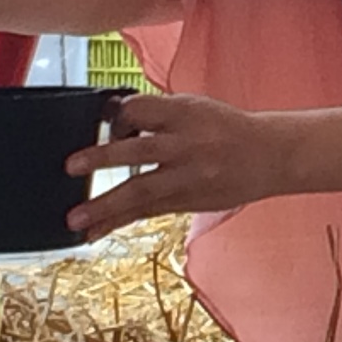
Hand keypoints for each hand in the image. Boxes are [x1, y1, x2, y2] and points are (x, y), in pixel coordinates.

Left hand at [64, 93, 295, 239]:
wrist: (270, 156)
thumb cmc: (226, 128)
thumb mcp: (196, 108)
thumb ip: (158, 113)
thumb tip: (111, 117)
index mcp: (187, 113)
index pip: (141, 108)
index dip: (119, 115)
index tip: (107, 123)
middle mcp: (188, 145)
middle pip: (139, 150)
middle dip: (103, 158)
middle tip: (71, 167)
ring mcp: (190, 176)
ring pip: (142, 190)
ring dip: (105, 205)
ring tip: (75, 218)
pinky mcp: (189, 200)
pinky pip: (148, 212)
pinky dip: (118, 222)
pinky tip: (94, 232)